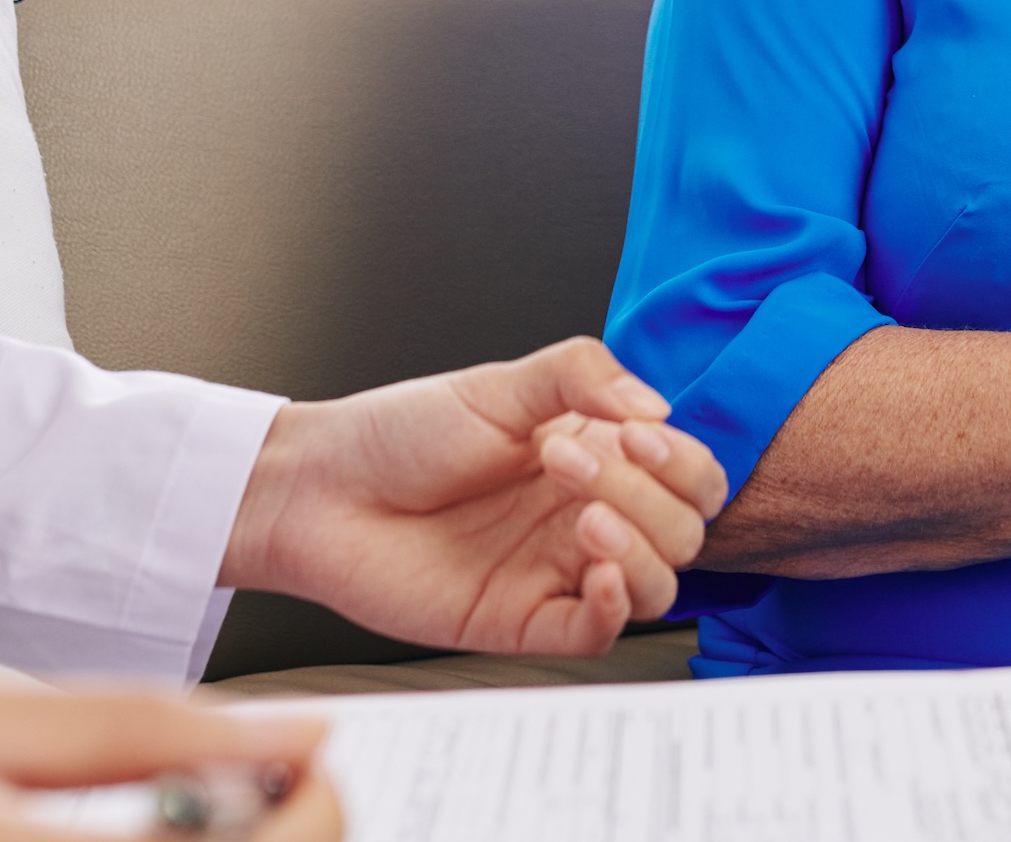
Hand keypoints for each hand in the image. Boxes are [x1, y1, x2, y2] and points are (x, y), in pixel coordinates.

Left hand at [221, 337, 729, 654]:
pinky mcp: (525, 621)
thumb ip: (582, 376)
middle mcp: (585, 516)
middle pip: (683, 529)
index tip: (634, 434)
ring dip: (640, 548)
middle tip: (568, 464)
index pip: (688, 472)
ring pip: (657, 585)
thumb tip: (657, 408)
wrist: (322, 490)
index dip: (681, 460)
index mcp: (594, 455)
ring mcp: (558, 571)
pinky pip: (600, 634)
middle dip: (646, 492)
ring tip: (581, 516)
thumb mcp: (498, 385)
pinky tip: (594, 571)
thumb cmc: (397, 434)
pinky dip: (616, 607)